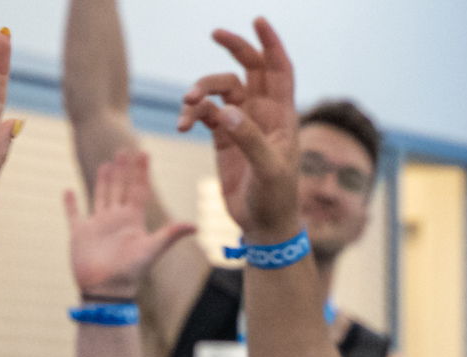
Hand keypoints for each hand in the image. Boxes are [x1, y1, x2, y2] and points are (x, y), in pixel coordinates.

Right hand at [67, 150, 196, 300]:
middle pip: (120, 188)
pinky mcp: (79, 234)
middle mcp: (116, 220)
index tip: (144, 152)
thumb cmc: (130, 273)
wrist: (106, 292)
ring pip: (101, 196)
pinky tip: (67, 191)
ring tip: (106, 164)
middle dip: (123, 170)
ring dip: (103, 181)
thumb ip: (171, 235)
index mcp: (132, 221)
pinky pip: (73, 214)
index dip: (141, 171)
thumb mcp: (152, 250)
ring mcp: (97, 226)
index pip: (139, 190)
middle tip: (124, 149)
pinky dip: (70, 203)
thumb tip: (196, 225)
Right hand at [178, 19, 301, 242]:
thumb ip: (249, 139)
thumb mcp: (268, 171)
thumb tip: (226, 111)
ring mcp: (242, 124)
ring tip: (189, 104)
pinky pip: (205, 113)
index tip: (258, 20)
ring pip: (220, 90)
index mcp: (283, 116)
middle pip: (249, 68)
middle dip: (235, 48)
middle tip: (216, 33)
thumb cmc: (275, 199)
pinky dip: (192, 114)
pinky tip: (183, 125)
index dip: (271, 44)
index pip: (280, 70)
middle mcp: (263, 114)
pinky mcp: (223, 138)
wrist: (263, 226)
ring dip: (203, 90)